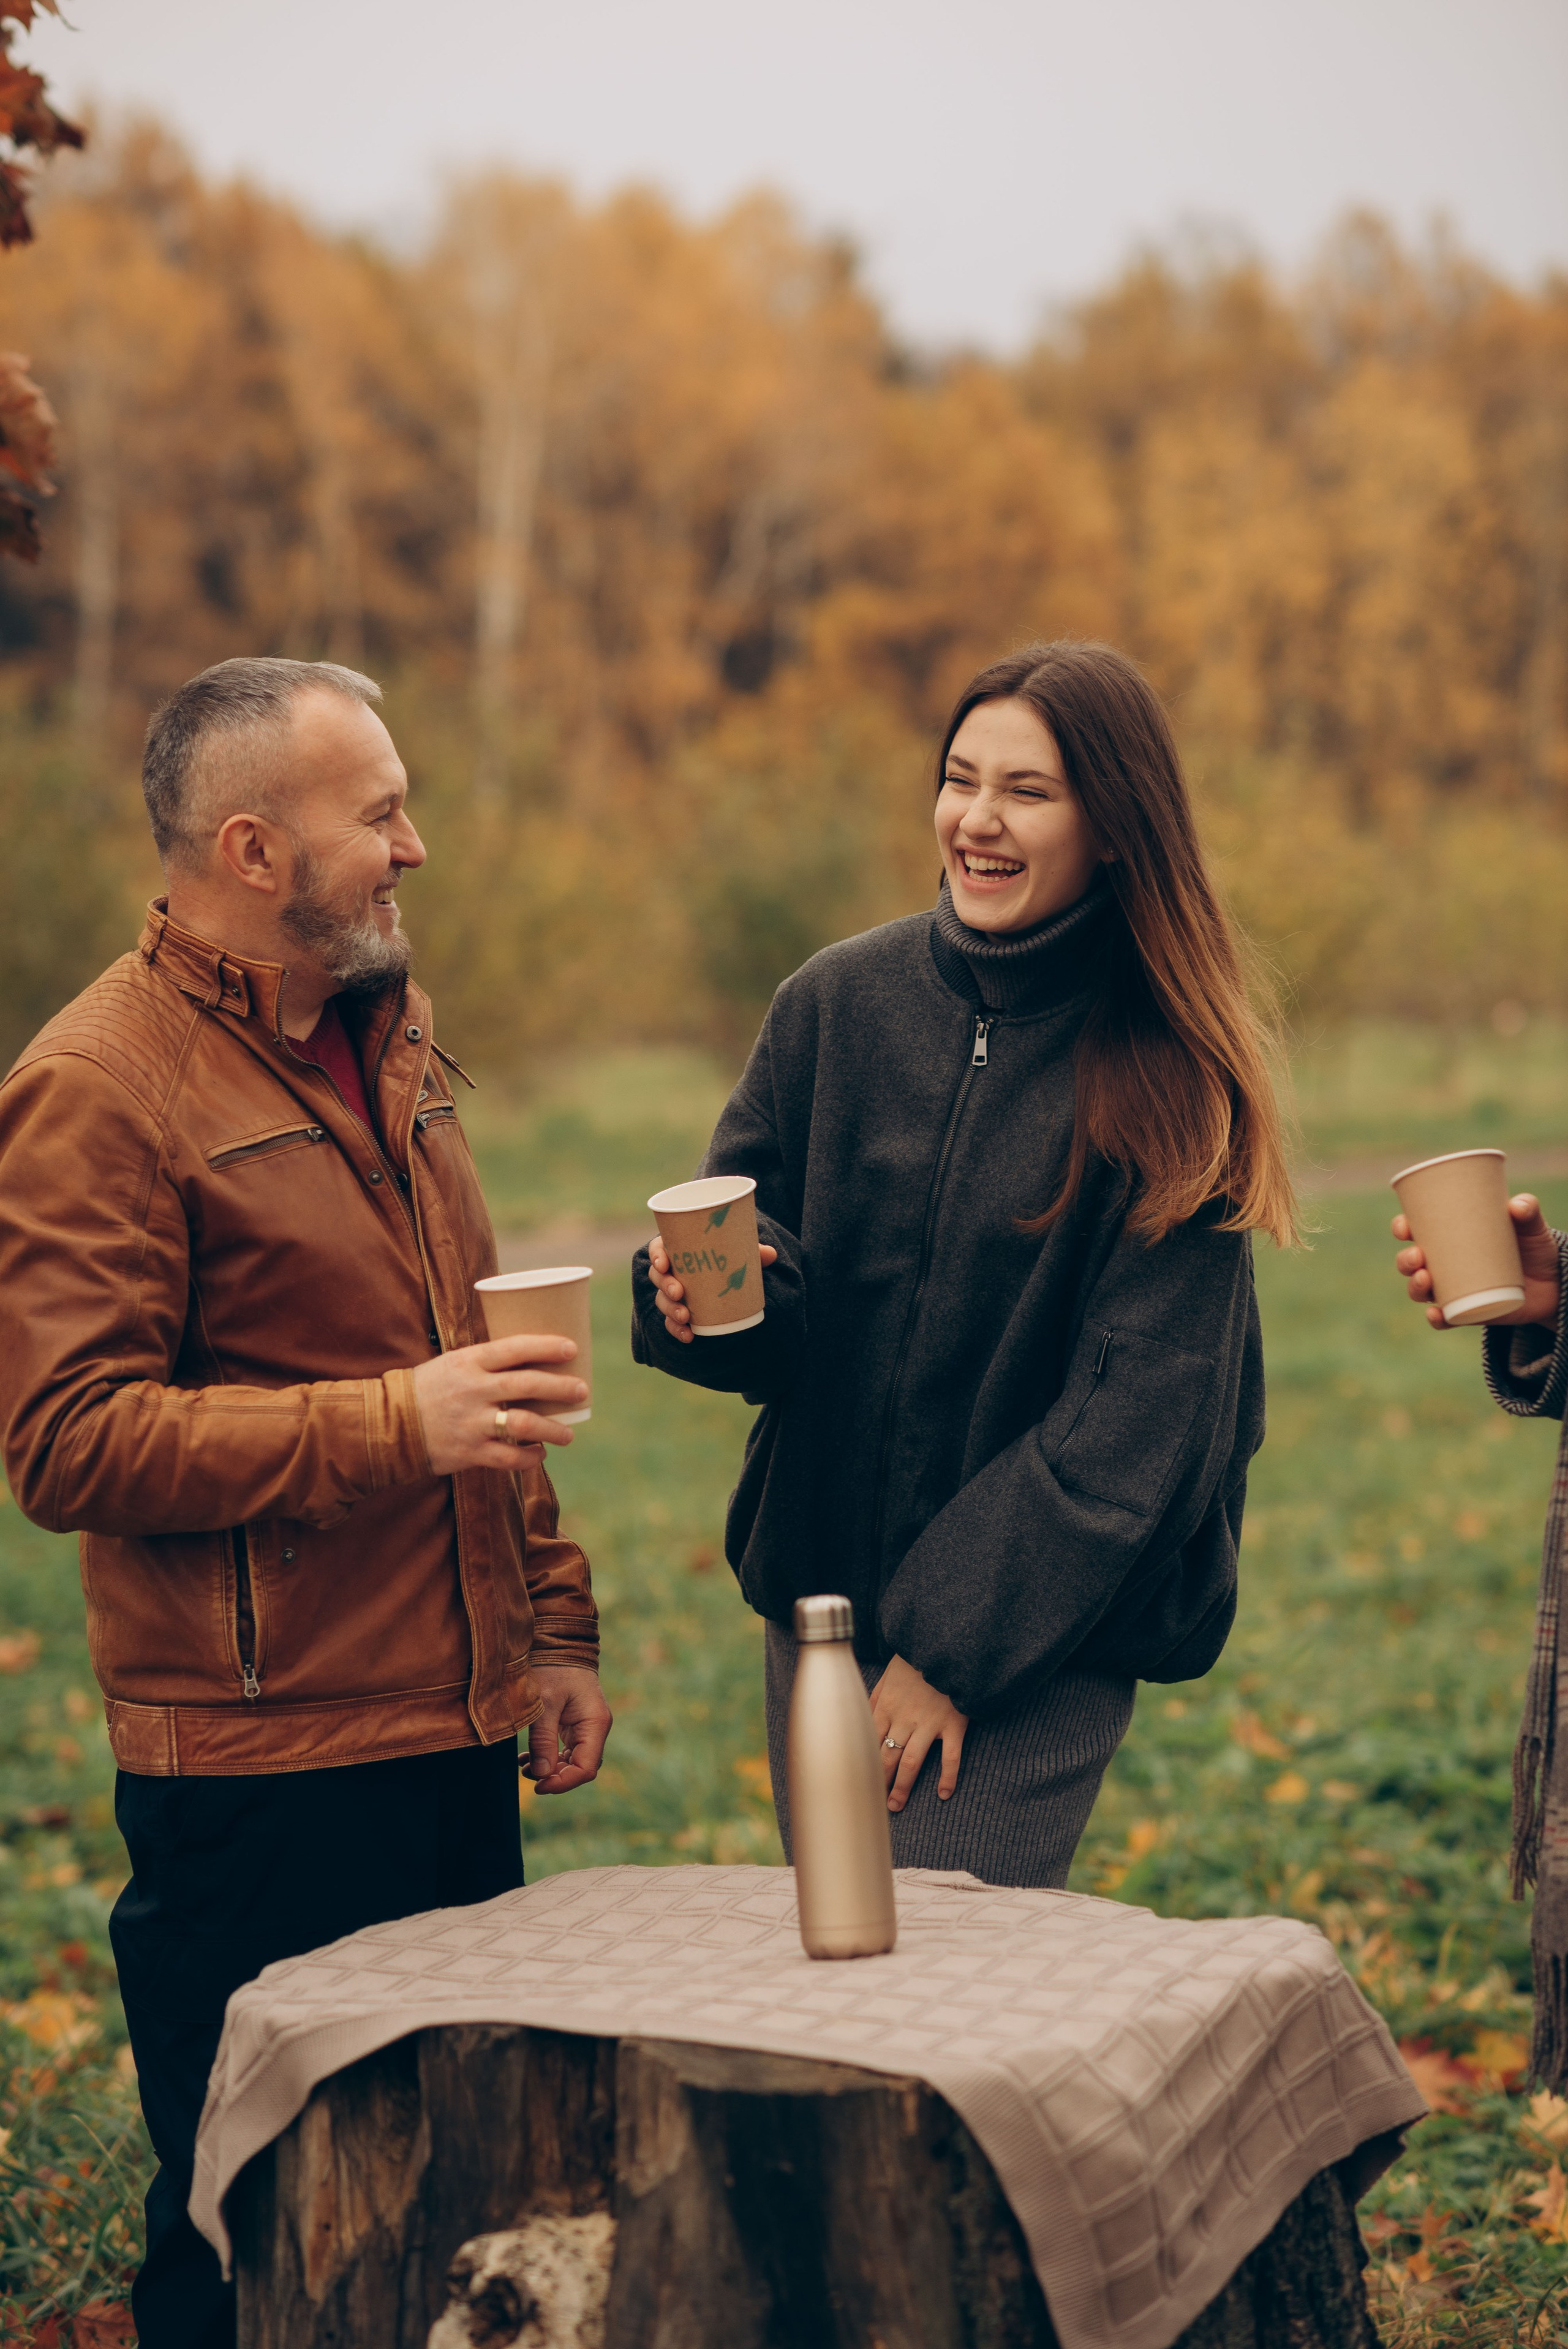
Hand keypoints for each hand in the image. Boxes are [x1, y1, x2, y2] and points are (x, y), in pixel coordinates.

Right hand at [411, 1335, 587, 1474]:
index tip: (572, 1348)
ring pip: (525, 1425)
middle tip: (582, 1390)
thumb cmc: (428, 1388)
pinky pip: (509, 1458)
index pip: (515, 1348)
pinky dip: (530, 1457)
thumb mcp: (453, 1363)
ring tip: (569, 1434)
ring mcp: (472, 1423)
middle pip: (527, 1384)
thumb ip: (487, 1362)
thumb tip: (532, 1358)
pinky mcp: (469, 1452)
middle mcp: (473, 1390)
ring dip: (553, 1430)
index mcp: (469, 1361)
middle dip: (561, 1387)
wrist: (389, 1425)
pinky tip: (540, 1454)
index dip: (547, 1347)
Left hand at [526, 1666, 612, 1793]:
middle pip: (580, 1767)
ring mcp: (587, 1726)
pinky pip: (566, 1749)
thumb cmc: (553, 1668)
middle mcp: (595, 1728)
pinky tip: (528, 1756)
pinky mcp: (575, 1723)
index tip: (538, 1786)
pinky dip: (549, 1756)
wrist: (559, 1643)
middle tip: (526, 1775)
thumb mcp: (545, 1703)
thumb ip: (543, 1739)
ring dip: (550, 1768)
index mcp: (595, 1724)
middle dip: (555, 1776)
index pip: (586, 1768)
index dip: (563, 1783)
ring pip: (573, 1760)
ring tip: (523, 1766)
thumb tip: (541, 1774)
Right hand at [646, 1235, 777, 1344]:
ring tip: (685, 1316)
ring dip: (670, 1309)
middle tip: (679, 1292)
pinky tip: (688, 1336)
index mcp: (679, 1249)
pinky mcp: (677, 1312)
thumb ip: (752, 1252)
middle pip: (658, 1276)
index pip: (659, 1248)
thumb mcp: (739, 1253)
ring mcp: (671, 1293)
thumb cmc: (727, 1258)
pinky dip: (677, 1330)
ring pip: (662, 1300)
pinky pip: (671, 1322)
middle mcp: (671, 1271)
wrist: (728, 1278)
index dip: (657, 1255)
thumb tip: (771, 1254)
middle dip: (665, 1285)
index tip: (664, 1264)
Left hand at [869, 1653, 967, 1811]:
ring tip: (895, 1806)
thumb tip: (862, 1716)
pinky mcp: (954, 1723)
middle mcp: (905, 1718)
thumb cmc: (918, 1659)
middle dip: (879, 1782)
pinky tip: (944, 1794)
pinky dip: (948, 1776)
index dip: (864, 1764)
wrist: (948, 1645)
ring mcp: (930, 1722)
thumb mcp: (889, 1674)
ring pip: (912, 1761)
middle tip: (874, 1804)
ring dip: (902, 1786)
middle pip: (887, 1756)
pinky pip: (951, 1755)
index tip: (857, 1781)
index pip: (870, 1743)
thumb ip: (876, 1697)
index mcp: (887, 1706)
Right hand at [1392, 1194, 1560, 1332]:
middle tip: (1418, 1255)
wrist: (1553, 1284)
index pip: (1417, 1230)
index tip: (1404, 1227)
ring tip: (1426, 1279)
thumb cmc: (1534, 1248)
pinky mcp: (1468, 1312)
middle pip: (1412, 1263)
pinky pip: (1445, 1319)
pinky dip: (1437, 1319)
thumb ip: (1527, 1211)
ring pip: (1422, 1290)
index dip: (1402, 1228)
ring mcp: (1454, 1289)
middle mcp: (1446, 1264)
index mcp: (1451, 1237)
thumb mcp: (1532, 1227)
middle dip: (1406, 1261)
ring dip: (1415, 1287)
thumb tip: (1517, 1205)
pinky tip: (1436, 1314)